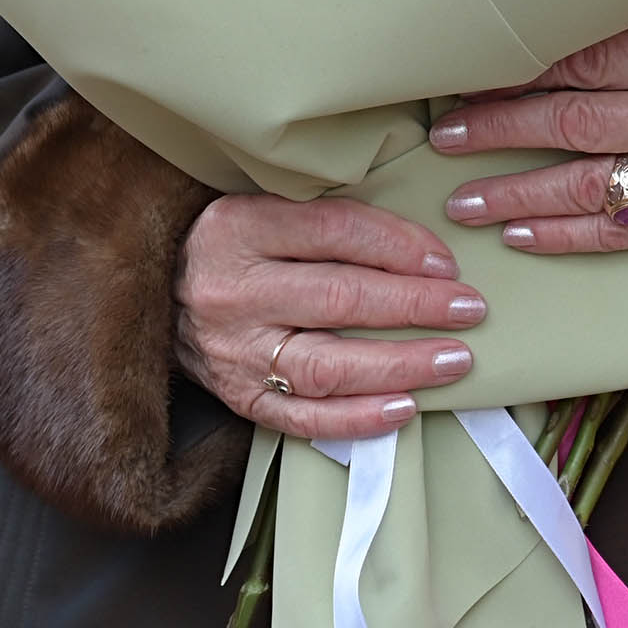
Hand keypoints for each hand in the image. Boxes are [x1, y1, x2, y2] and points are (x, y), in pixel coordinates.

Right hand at [175, 194, 487, 439]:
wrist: (157, 297)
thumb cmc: (231, 246)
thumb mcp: (262, 208)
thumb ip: (324, 220)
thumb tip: (418, 244)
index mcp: (239, 227)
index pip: (336, 230)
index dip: (399, 245)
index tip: (447, 262)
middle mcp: (233, 291)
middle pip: (339, 298)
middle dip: (415, 305)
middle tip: (470, 309)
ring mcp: (235, 352)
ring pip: (327, 365)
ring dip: (400, 365)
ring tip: (454, 361)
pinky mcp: (239, 399)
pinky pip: (304, 419)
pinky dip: (359, 418)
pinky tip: (406, 408)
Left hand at [429, 0, 627, 255]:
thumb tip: (587, 25)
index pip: (591, 60)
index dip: (525, 71)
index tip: (477, 74)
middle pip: (575, 120)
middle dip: (501, 128)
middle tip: (446, 135)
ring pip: (588, 186)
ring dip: (517, 192)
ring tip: (464, 196)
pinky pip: (627, 233)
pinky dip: (569, 236)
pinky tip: (522, 235)